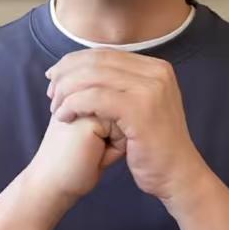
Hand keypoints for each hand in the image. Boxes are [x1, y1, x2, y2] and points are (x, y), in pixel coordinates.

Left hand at [45, 49, 206, 208]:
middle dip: (66, 74)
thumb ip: (123, 87)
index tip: (54, 77)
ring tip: (54, 107)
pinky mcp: (140, 109)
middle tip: (50, 92)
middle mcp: (157, 72)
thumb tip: (89, 70)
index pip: (105, 54)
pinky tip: (62, 118)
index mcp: (156, 68)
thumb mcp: (143, 107)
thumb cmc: (153, 147)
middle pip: (97, 61)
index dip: (74, 62)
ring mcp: (150, 89)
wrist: (178, 176)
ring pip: (92, 77)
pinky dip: (73, 105)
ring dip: (66, 91)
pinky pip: (94, 98)